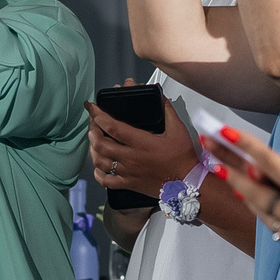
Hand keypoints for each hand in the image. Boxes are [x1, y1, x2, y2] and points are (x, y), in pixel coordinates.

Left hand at [85, 86, 200, 195]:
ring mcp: (128, 172)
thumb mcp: (178, 129)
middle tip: (93, 122)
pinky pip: (106, 181)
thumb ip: (166, 110)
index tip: (91, 106)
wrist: (188, 183)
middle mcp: (131, 158)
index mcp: (141, 142)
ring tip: (94, 140)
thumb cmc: (183, 158)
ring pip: (99, 161)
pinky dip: (98, 173)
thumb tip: (158, 95)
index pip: (112, 126)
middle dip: (92, 129)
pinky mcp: (129, 184)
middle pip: (100, 143)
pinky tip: (98, 166)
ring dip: (93, 149)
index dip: (98, 115)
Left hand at [205, 127, 279, 279]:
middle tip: (207, 145)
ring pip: (260, 208)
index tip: (224, 132)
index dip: (247, 146)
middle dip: (229, 163)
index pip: (272, 165)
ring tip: (223, 169)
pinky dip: (265, 209)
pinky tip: (259, 200)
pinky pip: (276, 225)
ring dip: (241, 187)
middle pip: (253, 187)